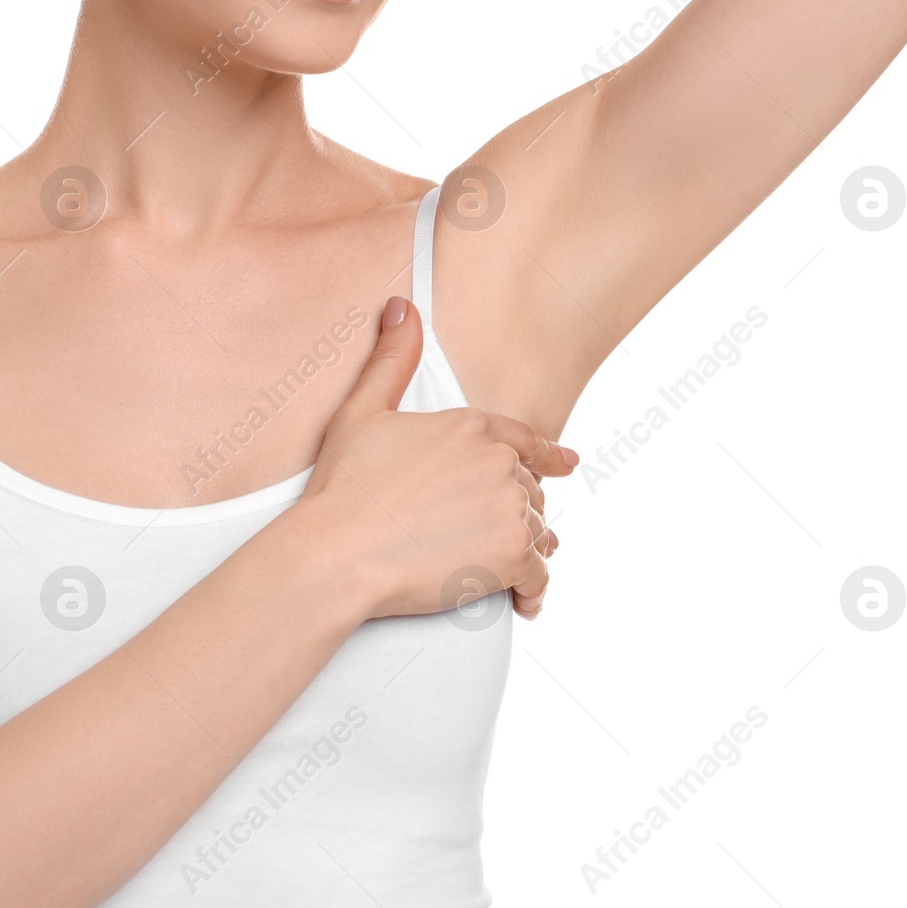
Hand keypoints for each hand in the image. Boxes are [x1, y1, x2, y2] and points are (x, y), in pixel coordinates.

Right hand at [301, 295, 574, 623]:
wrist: (339, 551)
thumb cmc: (343, 488)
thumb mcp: (362, 413)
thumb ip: (391, 360)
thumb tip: (401, 307)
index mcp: (470, 426)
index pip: (525, 439)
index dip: (549, 454)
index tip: (567, 463)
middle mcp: (499, 463)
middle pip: (529, 489)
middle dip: (519, 512)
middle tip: (501, 537)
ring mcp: (510, 508)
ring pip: (538, 531)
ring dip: (528, 550)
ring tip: (512, 570)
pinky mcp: (513, 556)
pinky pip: (540, 576)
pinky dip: (534, 591)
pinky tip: (524, 601)